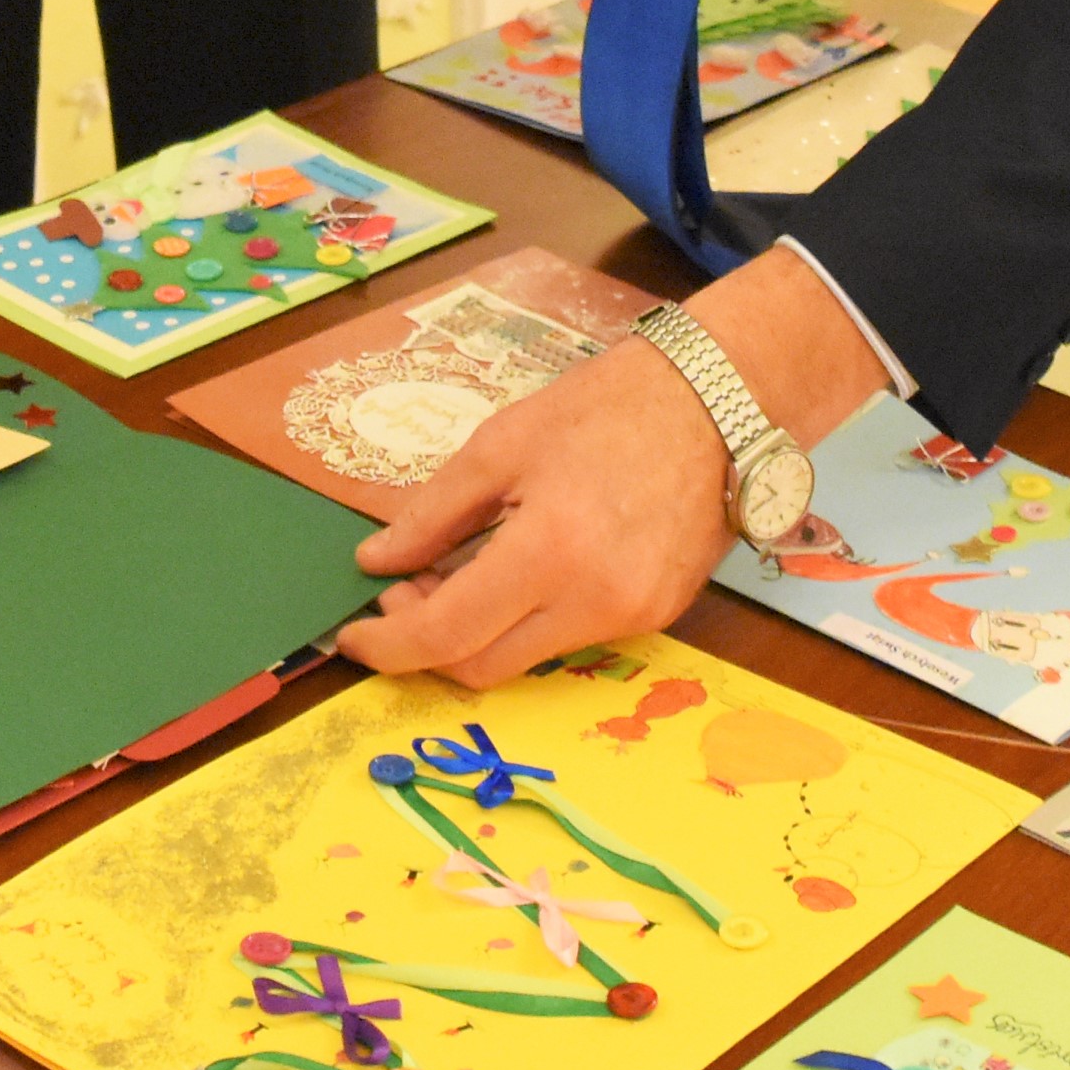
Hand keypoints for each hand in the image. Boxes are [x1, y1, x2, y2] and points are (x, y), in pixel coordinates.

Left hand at [337, 244, 893, 688]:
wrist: (717, 402)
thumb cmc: (604, 408)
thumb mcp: (500, 445)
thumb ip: (432, 514)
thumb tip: (376, 563)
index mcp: (548, 551)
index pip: (447, 635)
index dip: (388, 646)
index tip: (353, 635)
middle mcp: (595, 602)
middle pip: (482, 667)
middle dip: (425, 643)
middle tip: (402, 593)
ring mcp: (634, 618)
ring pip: (526, 658)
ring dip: (477, 632)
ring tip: (458, 572)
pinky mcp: (659, 618)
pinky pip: (572, 639)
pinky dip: (528, 620)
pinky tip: (518, 572)